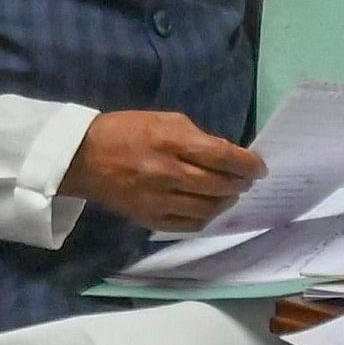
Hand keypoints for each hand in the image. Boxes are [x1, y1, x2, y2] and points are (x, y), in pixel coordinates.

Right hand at [62, 110, 262, 231]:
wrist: (84, 158)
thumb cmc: (126, 131)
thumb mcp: (164, 120)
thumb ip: (197, 137)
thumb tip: (226, 155)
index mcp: (170, 141)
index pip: (221, 156)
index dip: (247, 164)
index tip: (259, 167)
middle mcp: (167, 173)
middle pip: (219, 185)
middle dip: (240, 183)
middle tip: (247, 181)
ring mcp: (158, 200)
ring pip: (208, 208)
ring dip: (226, 201)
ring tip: (229, 194)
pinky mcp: (149, 218)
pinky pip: (189, 224)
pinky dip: (206, 217)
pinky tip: (208, 208)